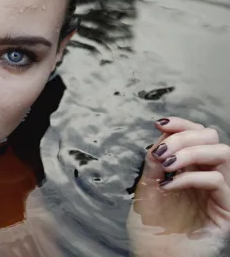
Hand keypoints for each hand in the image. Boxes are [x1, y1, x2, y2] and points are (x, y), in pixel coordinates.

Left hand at [127, 117, 229, 256]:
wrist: (153, 256)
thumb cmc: (149, 226)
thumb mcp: (146, 186)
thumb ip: (154, 160)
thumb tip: (162, 135)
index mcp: (189, 168)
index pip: (195, 134)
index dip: (181, 124)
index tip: (160, 123)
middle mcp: (206, 176)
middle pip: (212, 138)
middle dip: (185, 136)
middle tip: (164, 151)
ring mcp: (218, 193)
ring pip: (222, 154)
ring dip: (191, 152)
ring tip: (167, 164)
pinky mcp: (226, 210)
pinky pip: (217, 181)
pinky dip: (190, 177)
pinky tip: (169, 185)